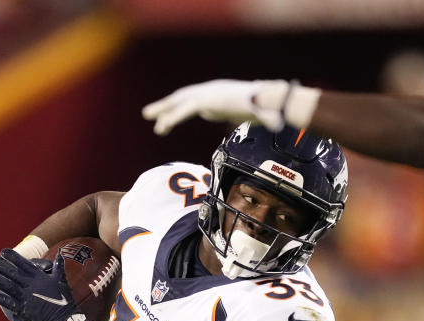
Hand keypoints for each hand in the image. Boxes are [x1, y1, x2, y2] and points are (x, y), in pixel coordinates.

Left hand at [0, 249, 87, 320]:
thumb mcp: (62, 281)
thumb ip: (59, 267)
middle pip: (12, 273)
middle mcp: (31, 286)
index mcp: (40, 278)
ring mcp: (26, 297)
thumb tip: (60, 253)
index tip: (3, 251)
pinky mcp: (23, 309)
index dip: (13, 257)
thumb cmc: (65, 301)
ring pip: (7, 285)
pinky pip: (7, 301)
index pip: (24, 265)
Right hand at [142, 79, 289, 134]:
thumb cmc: (264, 106)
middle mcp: (210, 92)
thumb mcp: (266, 113)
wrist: (265, 97)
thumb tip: (277, 123)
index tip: (166, 123)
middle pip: (183, 98)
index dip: (179, 112)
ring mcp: (206, 95)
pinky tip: (165, 125)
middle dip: (165, 107)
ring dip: (165, 109)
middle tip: (147, 115)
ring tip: (149, 118)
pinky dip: (174, 114)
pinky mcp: (206, 103)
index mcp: (220, 96)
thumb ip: (268, 117)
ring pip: (181, 101)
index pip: (194, 104)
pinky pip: (186, 108)